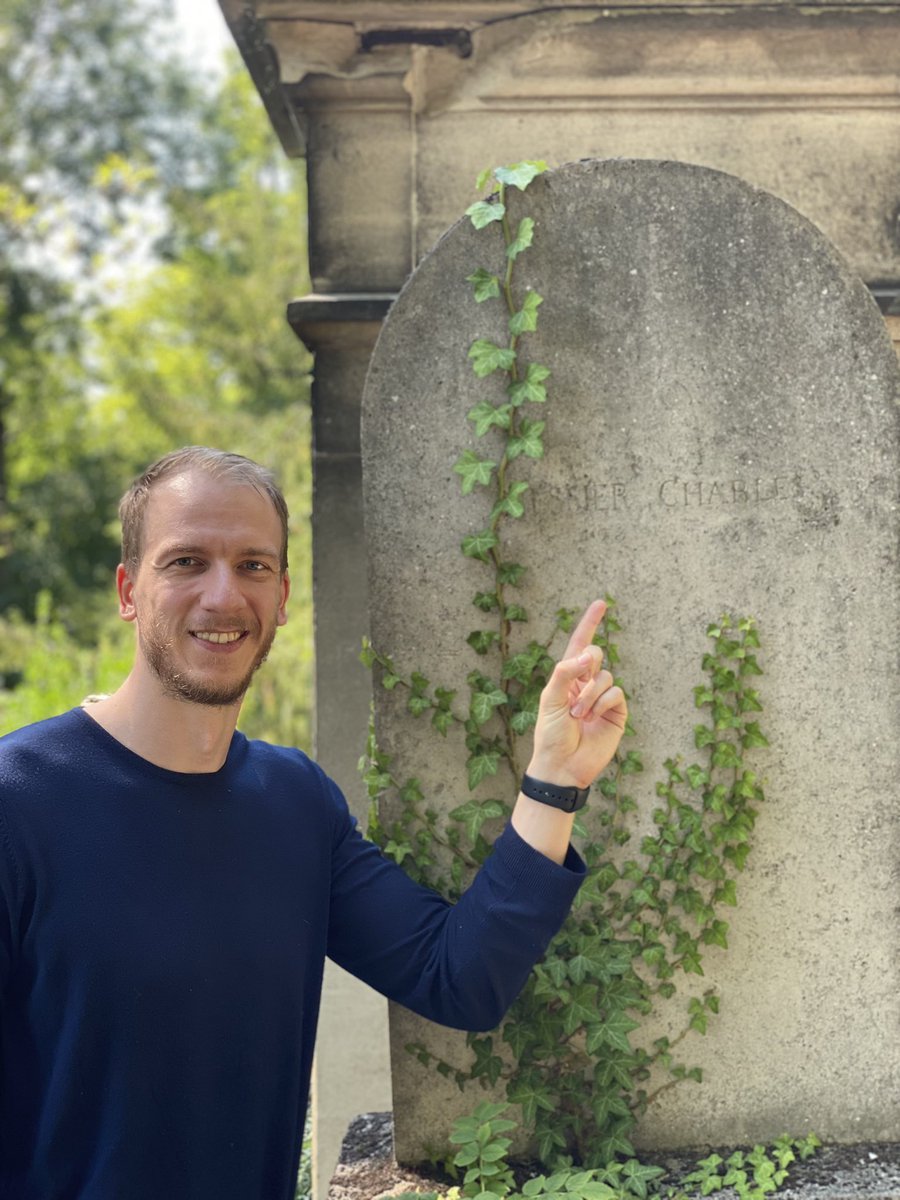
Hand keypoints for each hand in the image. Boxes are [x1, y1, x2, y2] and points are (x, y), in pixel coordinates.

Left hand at [527, 599, 626, 789]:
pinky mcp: (616, 713)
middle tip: (579, 679)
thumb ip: (564, 673)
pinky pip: (616, 693)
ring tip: (579, 715)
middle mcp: (586, 684)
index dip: (589, 624)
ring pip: (606, 676)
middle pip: (595, 655)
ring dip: (590, 695)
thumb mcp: (551, 699)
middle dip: (587, 663)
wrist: (563, 765)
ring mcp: (602, 698)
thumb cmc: (551, 734)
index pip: (579, 645)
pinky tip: (593, 719)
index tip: (600, 603)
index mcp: (567, 677)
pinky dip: (603, 703)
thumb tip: (586, 655)